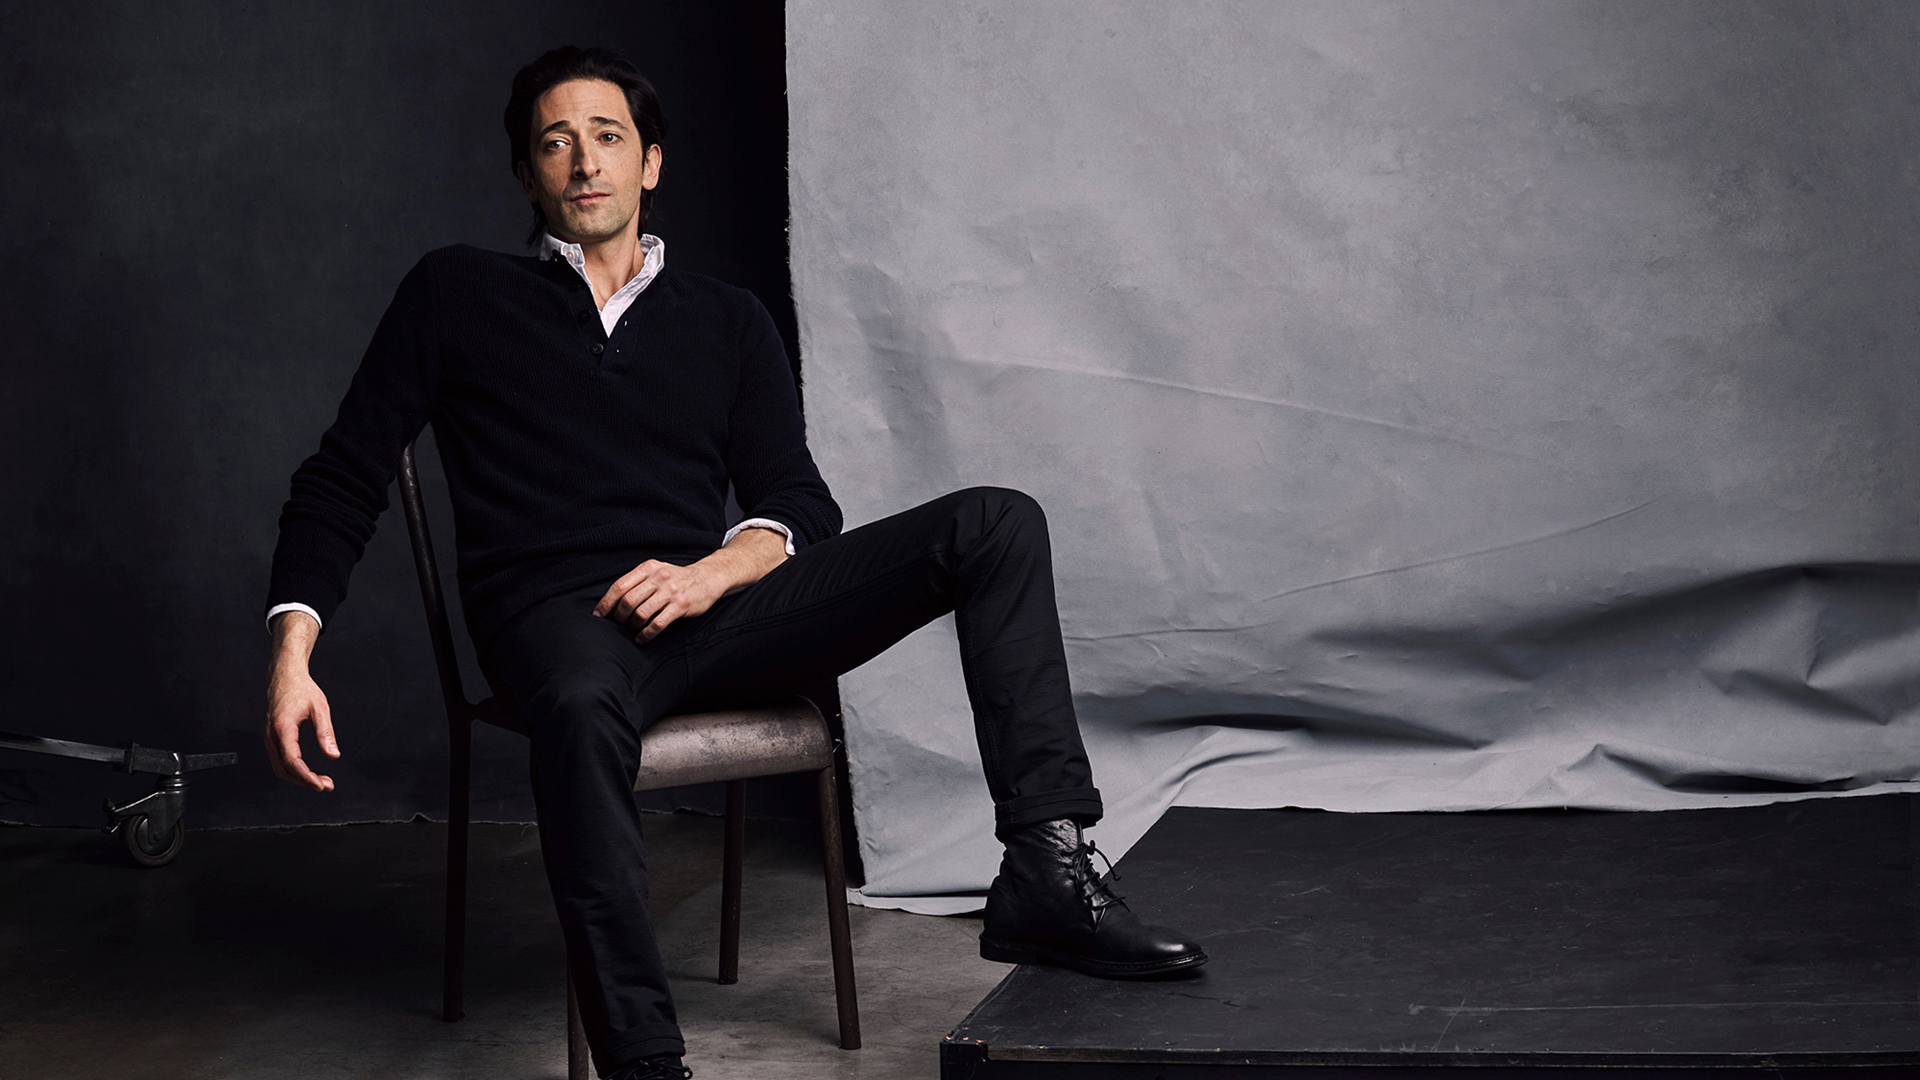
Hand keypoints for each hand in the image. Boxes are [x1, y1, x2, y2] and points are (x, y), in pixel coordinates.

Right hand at [264, 610, 337, 791]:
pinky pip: (279, 760)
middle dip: (304, 781)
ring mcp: (268, 737)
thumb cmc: (302, 689)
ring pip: (279, 767)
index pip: (292, 760)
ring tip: (320, 781)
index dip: (306, 776)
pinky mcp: (271, 737)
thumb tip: (333, 755)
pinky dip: (292, 770)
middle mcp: (271, 735)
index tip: (321, 785)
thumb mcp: (320, 708)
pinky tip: (307, 771)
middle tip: (326, 785)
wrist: (284, 676)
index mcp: (282, 727)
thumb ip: (326, 733)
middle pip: (284, 769)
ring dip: (298, 778)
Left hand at [593, 559, 728, 641]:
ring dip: (632, 625)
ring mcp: (671, 592)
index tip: (598, 615)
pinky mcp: (681, 606)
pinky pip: (657, 624)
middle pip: (628, 601)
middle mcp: (659, 578)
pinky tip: (641, 638)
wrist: (707, 578)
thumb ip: (637, 581)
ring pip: (641, 613)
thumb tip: (612, 601)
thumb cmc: (676, 578)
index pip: (619, 586)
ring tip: (632, 629)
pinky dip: (645, 634)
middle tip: (619, 623)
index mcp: (648, 568)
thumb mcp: (656, 571)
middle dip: (619, 616)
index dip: (606, 603)